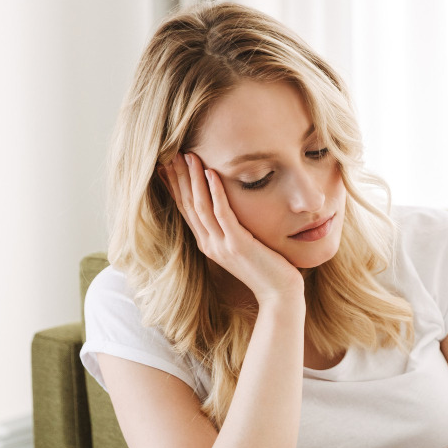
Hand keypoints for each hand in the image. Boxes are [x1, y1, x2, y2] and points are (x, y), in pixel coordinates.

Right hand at [162, 152, 304, 305]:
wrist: (279, 294)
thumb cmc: (266, 269)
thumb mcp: (243, 246)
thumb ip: (231, 229)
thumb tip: (229, 209)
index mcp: (208, 244)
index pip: (185, 210)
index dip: (175, 187)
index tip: (168, 165)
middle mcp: (209, 245)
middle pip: (187, 205)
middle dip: (179, 178)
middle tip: (171, 153)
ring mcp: (221, 246)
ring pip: (200, 207)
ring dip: (193, 179)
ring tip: (188, 156)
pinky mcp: (238, 244)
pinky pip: (222, 214)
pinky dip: (215, 192)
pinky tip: (211, 173)